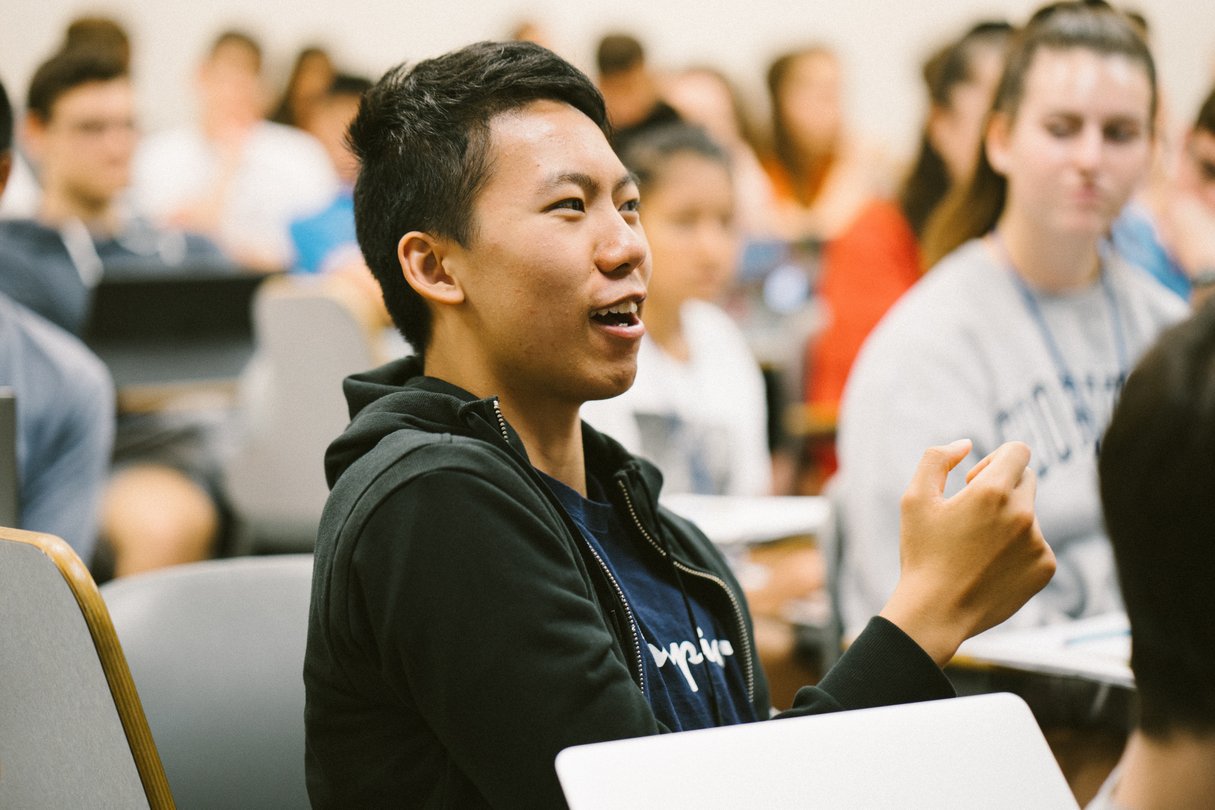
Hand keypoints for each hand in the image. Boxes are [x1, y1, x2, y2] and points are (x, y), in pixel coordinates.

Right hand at [878, 439, 1054, 665]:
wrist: (936, 612)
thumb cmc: (922, 554)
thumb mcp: (915, 499)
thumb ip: (937, 459)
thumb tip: (966, 444)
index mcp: (992, 491)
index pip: (1018, 450)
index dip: (995, 459)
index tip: (974, 481)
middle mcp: (1023, 513)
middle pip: (1026, 479)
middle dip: (1002, 488)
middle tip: (972, 514)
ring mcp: (1038, 542)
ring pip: (1029, 514)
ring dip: (1008, 521)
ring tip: (975, 549)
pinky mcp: (1046, 567)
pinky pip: (1036, 544)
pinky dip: (1017, 549)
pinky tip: (989, 567)